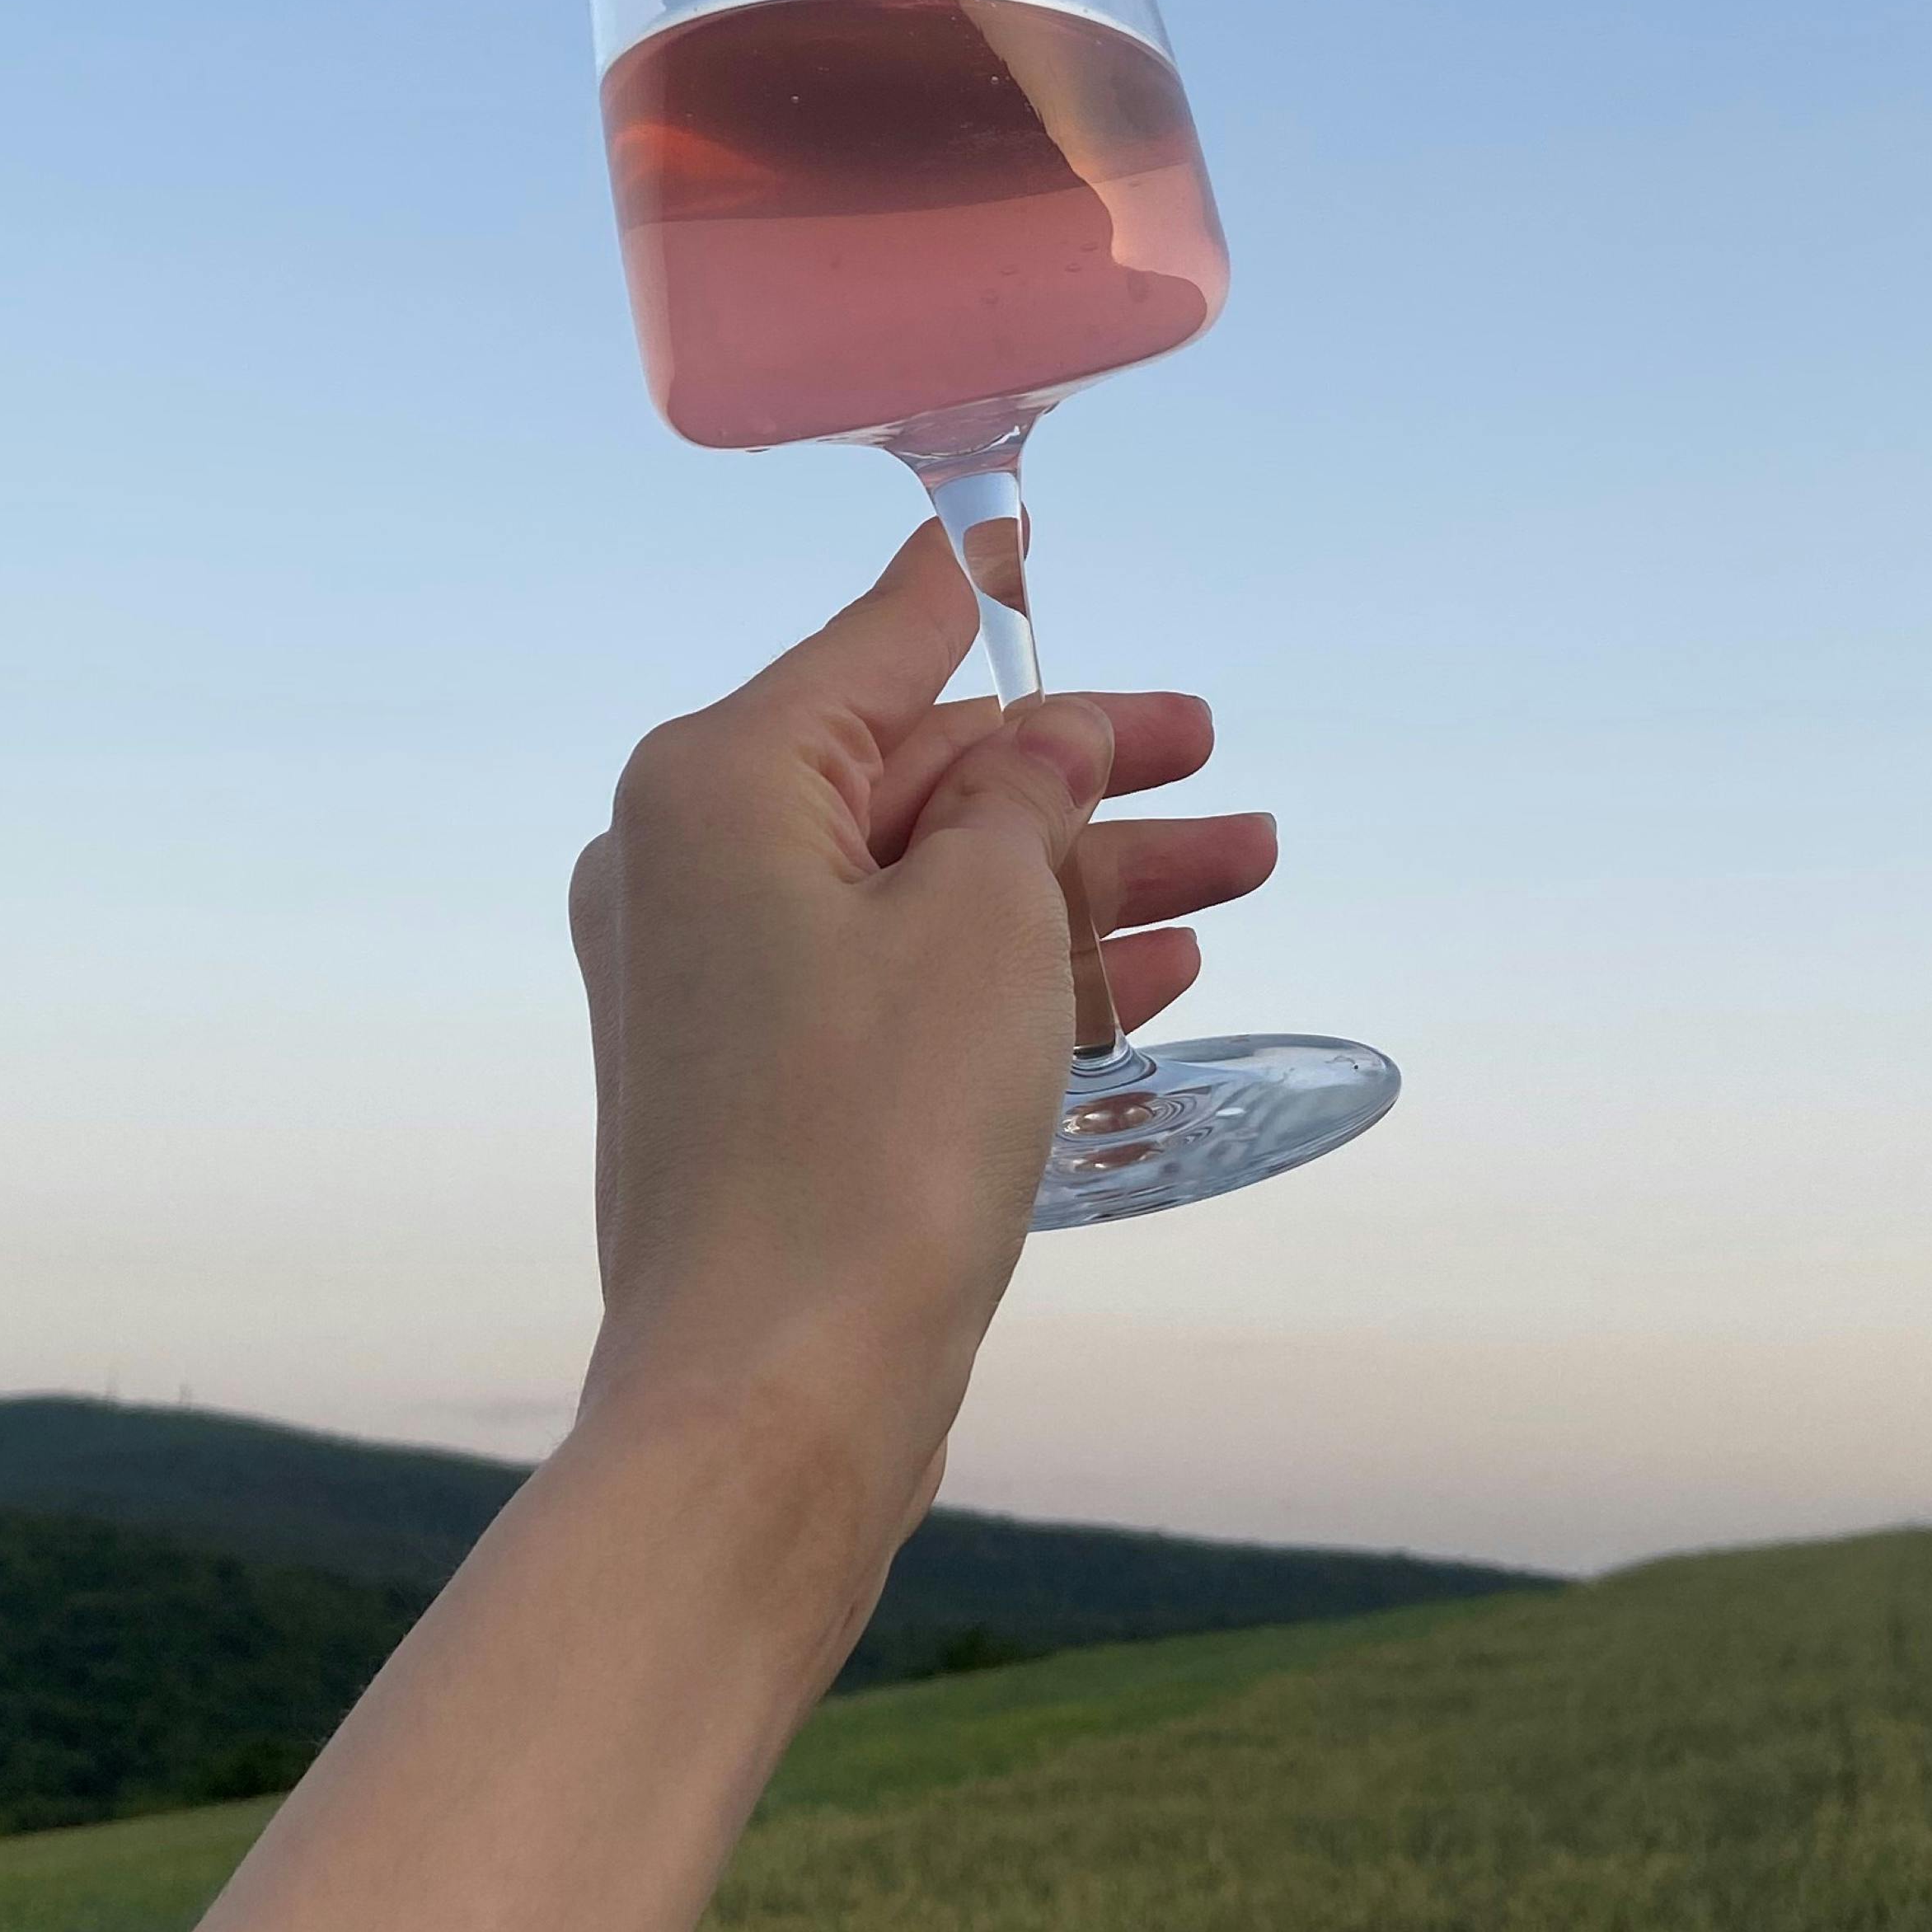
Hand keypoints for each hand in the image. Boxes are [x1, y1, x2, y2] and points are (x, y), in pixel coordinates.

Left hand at [566, 522, 1277, 1628]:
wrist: (773, 1396)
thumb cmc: (868, 1141)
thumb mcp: (987, 920)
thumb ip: (1024, 798)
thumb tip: (1038, 740)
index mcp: (718, 783)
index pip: (882, 643)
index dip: (977, 594)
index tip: (1027, 535)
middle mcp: (689, 866)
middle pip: (919, 776)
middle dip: (1085, 780)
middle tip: (1223, 771)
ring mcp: (716, 985)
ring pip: (931, 889)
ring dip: (1082, 879)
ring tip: (1243, 869)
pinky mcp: (757, 1088)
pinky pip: (906, 984)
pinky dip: (1022, 969)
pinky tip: (1153, 973)